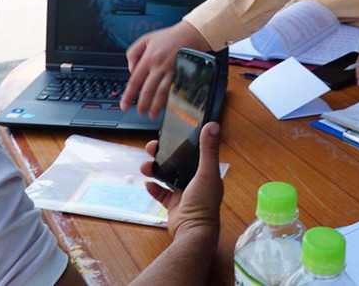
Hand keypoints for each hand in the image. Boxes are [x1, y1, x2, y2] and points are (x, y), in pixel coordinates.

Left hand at [123, 21, 209, 116]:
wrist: (190, 34)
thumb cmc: (169, 37)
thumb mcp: (145, 39)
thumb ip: (133, 53)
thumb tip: (131, 69)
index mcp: (149, 58)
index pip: (135, 81)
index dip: (128, 95)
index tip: (124, 105)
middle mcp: (159, 66)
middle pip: (148, 90)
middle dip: (142, 104)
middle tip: (139, 112)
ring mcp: (171, 71)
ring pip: (162, 93)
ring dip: (156, 105)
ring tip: (151, 113)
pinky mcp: (182, 74)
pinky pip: (175, 90)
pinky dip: (170, 100)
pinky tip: (167, 106)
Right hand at [141, 122, 222, 239]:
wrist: (192, 233)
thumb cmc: (203, 204)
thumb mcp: (206, 172)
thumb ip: (208, 149)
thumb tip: (213, 125)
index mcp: (207, 173)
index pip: (194, 153)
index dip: (182, 143)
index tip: (169, 135)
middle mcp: (197, 183)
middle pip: (178, 163)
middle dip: (163, 155)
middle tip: (151, 149)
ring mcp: (185, 194)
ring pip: (168, 177)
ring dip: (156, 170)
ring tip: (146, 166)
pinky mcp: (174, 206)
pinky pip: (162, 194)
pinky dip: (154, 188)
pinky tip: (148, 184)